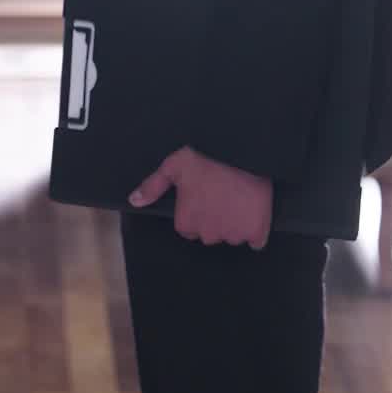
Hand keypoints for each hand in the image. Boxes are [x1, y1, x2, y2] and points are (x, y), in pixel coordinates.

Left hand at [129, 146, 272, 249]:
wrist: (240, 150)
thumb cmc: (204, 156)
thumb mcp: (173, 166)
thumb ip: (153, 186)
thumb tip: (134, 201)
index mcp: (187, 222)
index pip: (189, 228)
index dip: (196, 212)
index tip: (203, 197)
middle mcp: (209, 234)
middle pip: (211, 233)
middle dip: (215, 219)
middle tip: (220, 194)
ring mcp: (234, 234)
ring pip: (233, 236)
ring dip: (235, 223)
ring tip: (238, 197)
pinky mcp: (257, 231)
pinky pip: (256, 241)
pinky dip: (256, 231)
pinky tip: (253, 210)